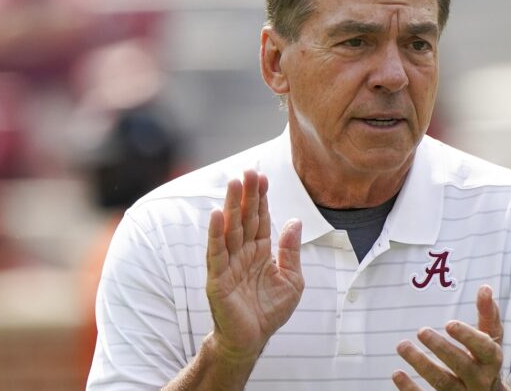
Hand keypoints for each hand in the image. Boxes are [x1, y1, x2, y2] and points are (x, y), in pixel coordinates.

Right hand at [205, 170, 304, 362]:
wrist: (251, 340)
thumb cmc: (269, 310)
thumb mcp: (292, 279)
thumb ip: (291, 251)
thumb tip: (295, 221)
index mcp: (260, 251)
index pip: (260, 219)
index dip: (261, 198)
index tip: (263, 177)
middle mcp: (242, 253)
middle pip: (244, 218)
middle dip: (247, 195)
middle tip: (249, 171)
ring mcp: (228, 264)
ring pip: (230, 230)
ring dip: (231, 206)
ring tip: (234, 184)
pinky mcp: (217, 279)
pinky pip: (216, 253)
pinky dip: (215, 234)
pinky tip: (217, 215)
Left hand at [393, 285, 508, 390]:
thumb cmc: (484, 359)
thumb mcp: (490, 338)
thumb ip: (488, 314)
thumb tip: (485, 288)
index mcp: (491, 361)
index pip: (485, 349)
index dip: (468, 337)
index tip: (449, 324)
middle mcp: (480, 380)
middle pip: (462, 365)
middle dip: (441, 348)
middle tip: (421, 331)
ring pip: (443, 383)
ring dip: (421, 364)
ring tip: (402, 346)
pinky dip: (411, 390)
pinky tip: (397, 374)